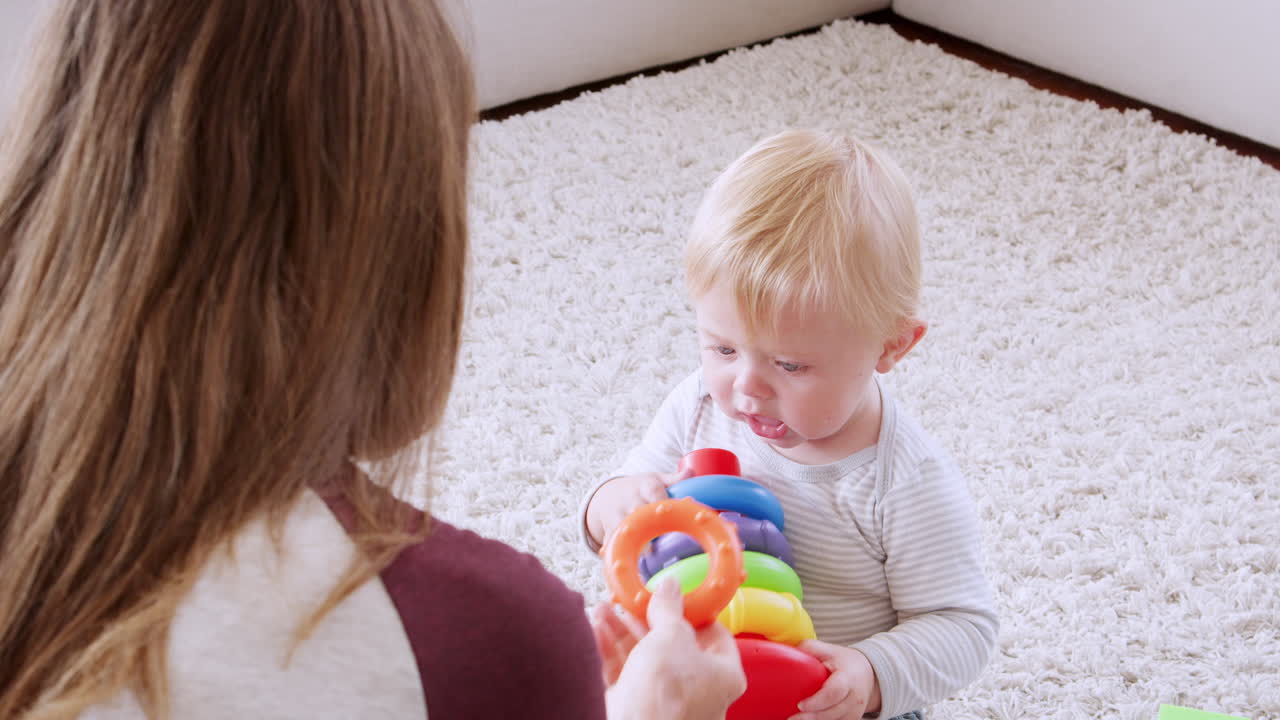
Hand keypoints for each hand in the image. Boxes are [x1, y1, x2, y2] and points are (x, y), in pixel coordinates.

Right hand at [585, 468, 692, 545]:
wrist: (607, 494)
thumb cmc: (639, 489)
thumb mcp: (655, 479)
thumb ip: (674, 479)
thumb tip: (690, 472)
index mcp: (645, 485)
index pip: (655, 492)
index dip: (664, 503)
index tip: (675, 514)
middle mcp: (630, 499)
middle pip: (640, 511)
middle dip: (651, 523)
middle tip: (667, 537)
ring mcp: (617, 514)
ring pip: (624, 527)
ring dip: (635, 538)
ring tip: (649, 552)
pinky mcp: (609, 528)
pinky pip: (611, 540)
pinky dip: (615, 550)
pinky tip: (623, 559)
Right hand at [592, 580, 745, 719]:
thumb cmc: (665, 699)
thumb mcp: (670, 637)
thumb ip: (669, 609)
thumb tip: (670, 589)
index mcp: (722, 676)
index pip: (714, 635)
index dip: (692, 611)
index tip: (673, 595)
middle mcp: (697, 692)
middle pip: (673, 645)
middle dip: (647, 619)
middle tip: (633, 601)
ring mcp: (665, 702)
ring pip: (644, 658)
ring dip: (622, 631)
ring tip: (605, 609)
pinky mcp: (636, 707)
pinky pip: (624, 674)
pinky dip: (610, 651)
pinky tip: (598, 629)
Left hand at [789, 639, 880, 719]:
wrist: (868, 674)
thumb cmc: (845, 662)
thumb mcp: (830, 650)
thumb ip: (810, 649)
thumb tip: (788, 652)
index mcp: (848, 677)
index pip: (834, 692)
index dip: (817, 701)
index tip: (800, 705)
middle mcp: (854, 698)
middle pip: (832, 712)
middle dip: (811, 718)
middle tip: (791, 718)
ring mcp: (855, 711)